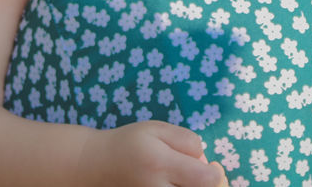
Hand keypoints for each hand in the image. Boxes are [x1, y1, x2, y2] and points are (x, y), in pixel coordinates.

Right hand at [81, 122, 227, 186]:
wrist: (95, 167)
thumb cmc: (130, 144)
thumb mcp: (157, 129)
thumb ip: (188, 141)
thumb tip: (206, 164)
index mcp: (161, 163)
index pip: (208, 180)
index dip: (215, 172)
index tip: (209, 165)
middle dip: (204, 184)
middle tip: (194, 174)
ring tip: (179, 179)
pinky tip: (172, 185)